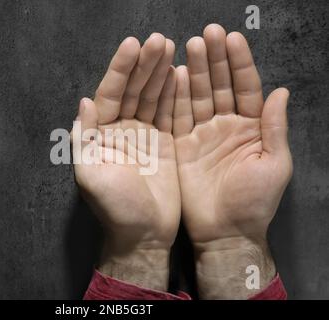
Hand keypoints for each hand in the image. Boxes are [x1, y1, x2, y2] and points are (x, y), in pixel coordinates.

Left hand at [72, 34, 180, 289]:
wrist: (143, 235)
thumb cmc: (115, 209)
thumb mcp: (91, 176)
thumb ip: (84, 139)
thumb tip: (84, 101)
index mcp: (101, 134)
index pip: (109, 93)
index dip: (120, 69)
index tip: (134, 44)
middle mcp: (121, 129)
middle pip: (132, 90)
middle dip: (144, 64)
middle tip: (160, 39)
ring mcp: (144, 135)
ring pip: (151, 97)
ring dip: (159, 72)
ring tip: (171, 47)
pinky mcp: (164, 143)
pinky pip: (169, 112)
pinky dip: (174, 94)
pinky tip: (181, 73)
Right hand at [173, 24, 291, 297]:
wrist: (224, 232)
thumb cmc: (254, 202)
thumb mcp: (274, 165)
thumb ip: (275, 128)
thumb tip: (280, 91)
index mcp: (251, 127)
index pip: (246, 88)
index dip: (240, 63)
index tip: (232, 38)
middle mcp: (225, 125)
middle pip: (219, 86)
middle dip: (214, 60)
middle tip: (207, 34)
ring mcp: (201, 134)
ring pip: (196, 96)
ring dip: (193, 72)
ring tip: (188, 46)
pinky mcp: (181, 145)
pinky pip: (177, 117)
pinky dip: (174, 97)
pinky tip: (172, 76)